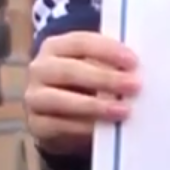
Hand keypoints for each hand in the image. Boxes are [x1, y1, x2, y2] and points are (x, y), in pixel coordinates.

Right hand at [24, 31, 140, 156]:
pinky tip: (104, 127)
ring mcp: (34, 97)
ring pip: (61, 100)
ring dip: (95, 105)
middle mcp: (40, 68)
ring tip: (123, 110)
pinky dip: (84, 127)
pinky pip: (59, 126)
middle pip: (71, 70)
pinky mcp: (36, 124)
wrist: (57, 114)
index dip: (107, 50)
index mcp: (55, 45)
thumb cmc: (82, 82)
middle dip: (105, 78)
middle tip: (134, 86)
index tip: (133, 61)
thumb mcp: (92, 65)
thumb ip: (108, 63)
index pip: (81, 42)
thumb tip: (135, 70)